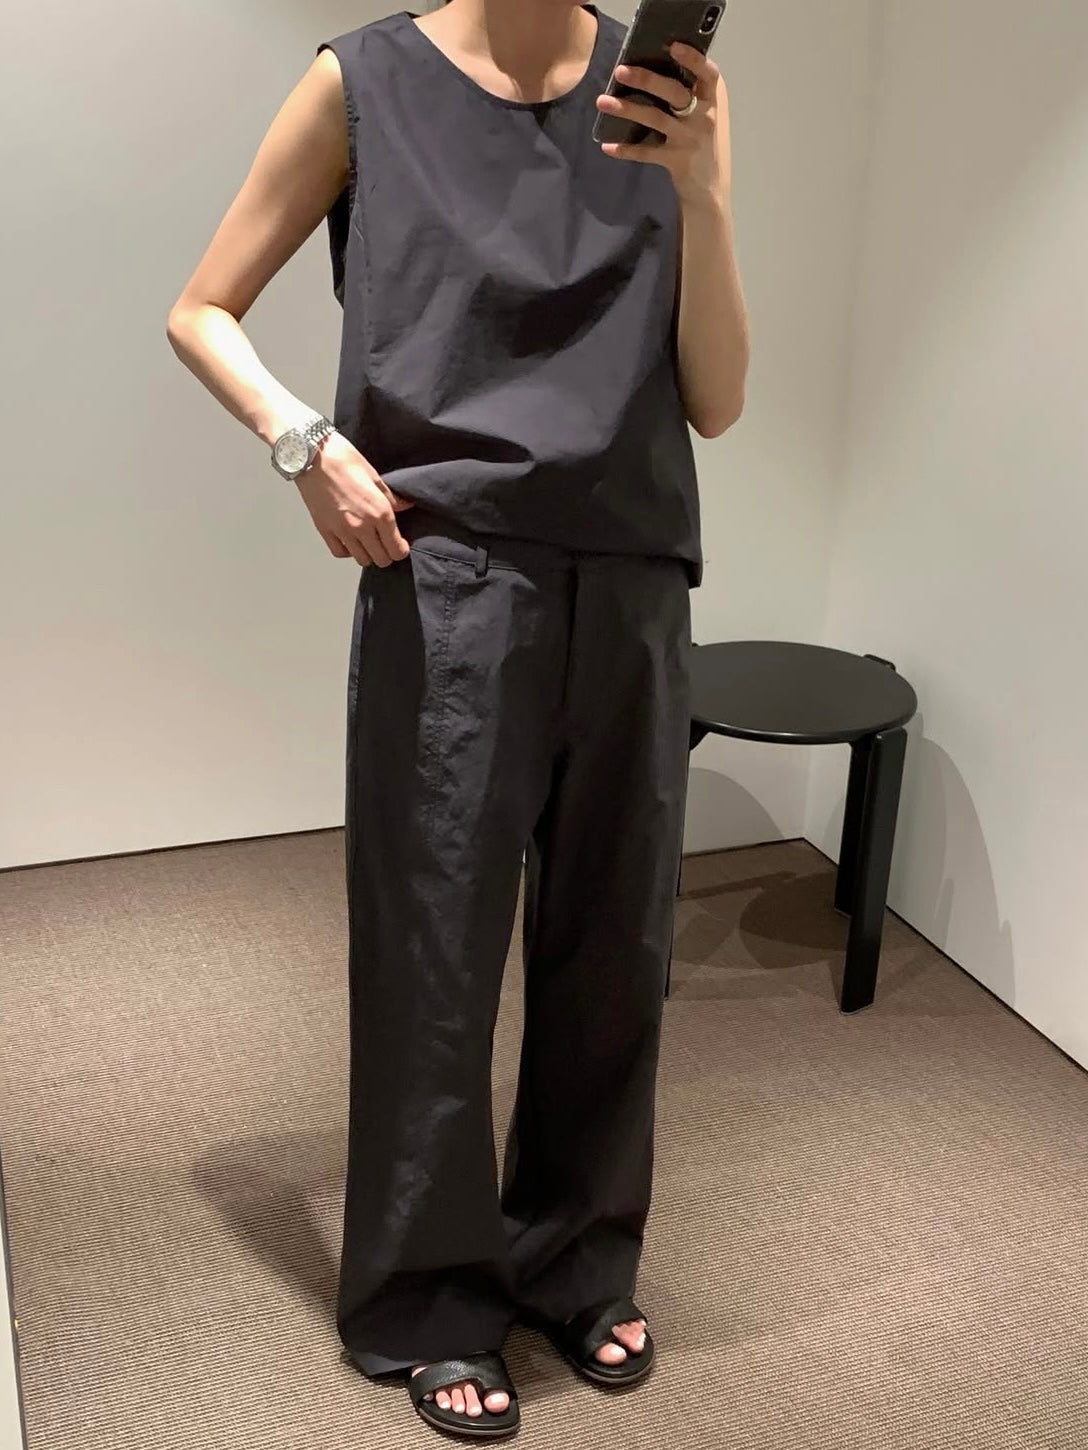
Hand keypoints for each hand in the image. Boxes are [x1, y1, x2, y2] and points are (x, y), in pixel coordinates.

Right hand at [294, 431, 414, 566]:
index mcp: (380, 512)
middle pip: (381, 560)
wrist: (312, 456)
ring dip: (368, 553)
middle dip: (387, 554)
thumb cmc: (343, 459)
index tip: (400, 544)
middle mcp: (363, 526)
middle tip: (385, 543)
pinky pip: (340, 553)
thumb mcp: (374, 475)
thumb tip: (404, 506)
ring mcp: (342, 531)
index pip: (397, 549)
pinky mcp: (325, 531)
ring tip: (368, 541)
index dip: (401, 549)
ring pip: (362, 560)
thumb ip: (391, 497)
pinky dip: (347, 550)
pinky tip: (350, 539)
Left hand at [596, 40, 730, 203]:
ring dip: (627, 109)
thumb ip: (691, 94)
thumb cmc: (704, 143)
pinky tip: (608, 146)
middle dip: (646, 80)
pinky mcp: (677, 160)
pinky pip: (647, 152)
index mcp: (713, 100)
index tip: (672, 46)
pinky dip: (627, 149)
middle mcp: (705, 117)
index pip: (708, 73)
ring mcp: (690, 139)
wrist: (710, 190)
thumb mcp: (706, 115)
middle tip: (620, 71)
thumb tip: (654, 69)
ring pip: (656, 118)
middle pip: (674, 92)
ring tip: (602, 102)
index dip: (692, 59)